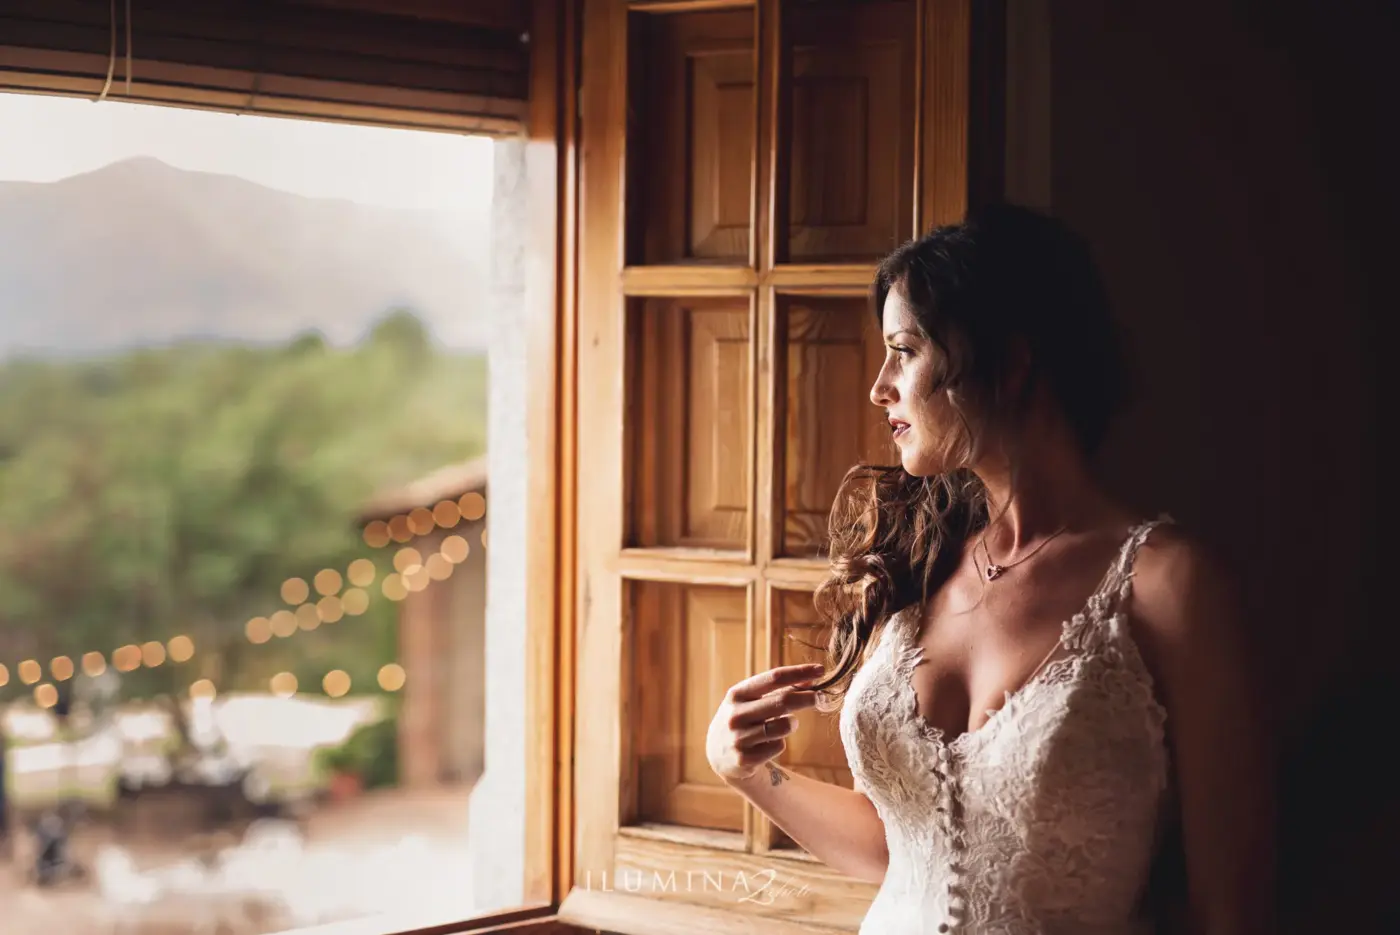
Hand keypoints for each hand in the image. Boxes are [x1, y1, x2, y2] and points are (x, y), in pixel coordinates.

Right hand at [706, 663, 823, 782]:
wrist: (719, 755)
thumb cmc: (744, 719)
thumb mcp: (752, 701)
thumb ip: (780, 689)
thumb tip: (813, 677)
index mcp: (737, 694)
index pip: (773, 678)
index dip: (799, 672)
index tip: (820, 669)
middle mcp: (735, 714)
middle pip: (783, 701)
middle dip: (807, 698)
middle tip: (820, 697)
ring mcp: (738, 738)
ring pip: (784, 726)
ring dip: (792, 724)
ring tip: (785, 725)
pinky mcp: (744, 759)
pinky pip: (778, 747)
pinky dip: (779, 744)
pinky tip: (767, 745)